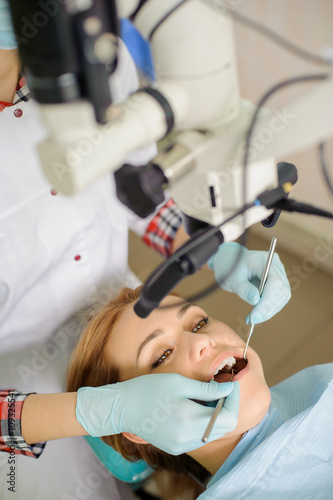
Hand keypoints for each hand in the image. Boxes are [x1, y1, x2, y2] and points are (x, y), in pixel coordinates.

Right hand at [76, 373, 239, 454]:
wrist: (122, 408)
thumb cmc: (148, 390)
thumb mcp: (180, 383)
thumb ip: (207, 389)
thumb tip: (230, 389)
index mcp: (190, 421)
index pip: (229, 417)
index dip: (234, 399)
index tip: (230, 384)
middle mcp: (188, 439)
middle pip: (223, 427)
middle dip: (226, 407)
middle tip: (219, 387)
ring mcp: (181, 446)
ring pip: (212, 433)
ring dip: (215, 415)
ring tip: (205, 395)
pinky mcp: (175, 447)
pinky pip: (199, 436)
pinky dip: (202, 422)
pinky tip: (193, 407)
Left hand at [208, 242, 290, 324]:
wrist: (230, 262)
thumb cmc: (230, 268)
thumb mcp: (232, 279)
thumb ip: (244, 289)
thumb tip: (256, 301)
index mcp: (263, 260)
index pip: (275, 282)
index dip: (267, 301)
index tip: (255, 316)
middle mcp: (275, 265)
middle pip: (281, 290)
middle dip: (268, 308)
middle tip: (253, 320)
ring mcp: (279, 272)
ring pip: (283, 296)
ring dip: (269, 310)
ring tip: (253, 318)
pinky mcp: (278, 281)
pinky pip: (279, 297)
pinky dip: (269, 308)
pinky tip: (257, 314)